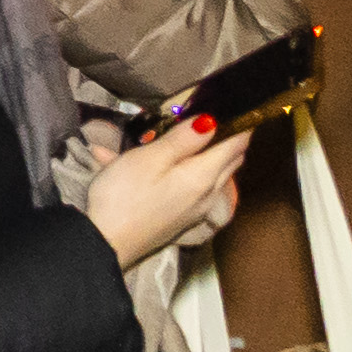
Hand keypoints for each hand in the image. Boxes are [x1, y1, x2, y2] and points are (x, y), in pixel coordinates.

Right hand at [84, 110, 258, 266]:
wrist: (107, 244)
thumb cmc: (126, 195)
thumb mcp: (149, 159)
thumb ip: (182, 140)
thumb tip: (212, 121)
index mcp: (202, 176)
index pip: (234, 146)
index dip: (243, 126)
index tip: (244, 107)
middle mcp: (207, 194)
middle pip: (228, 163)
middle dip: (230, 140)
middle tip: (223, 118)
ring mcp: (194, 209)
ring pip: (212, 176)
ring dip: (207, 156)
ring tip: (193, 137)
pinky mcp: (179, 218)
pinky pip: (190, 188)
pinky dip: (180, 172)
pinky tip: (143, 164)